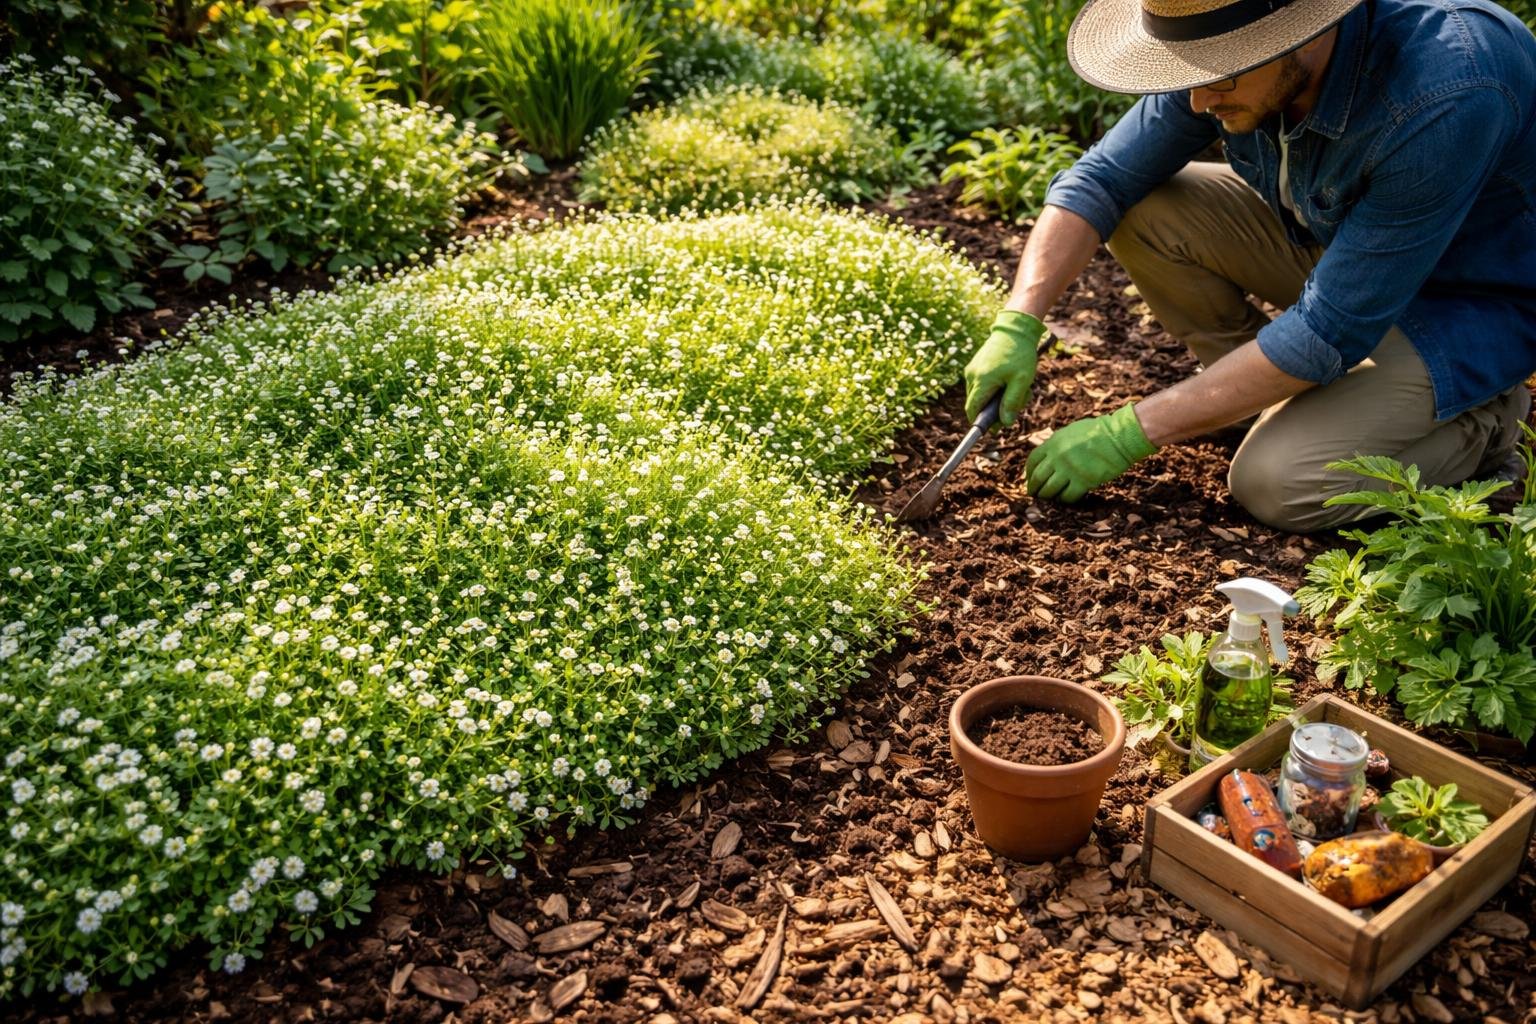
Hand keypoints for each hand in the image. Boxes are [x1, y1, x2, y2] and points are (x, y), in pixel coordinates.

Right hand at [964, 311, 1046, 426]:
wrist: (1014, 329)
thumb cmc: (1020, 354)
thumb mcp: (1021, 380)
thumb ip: (1012, 403)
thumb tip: (1005, 422)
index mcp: (982, 381)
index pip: (973, 410)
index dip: (981, 423)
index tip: (995, 427)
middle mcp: (972, 376)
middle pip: (977, 404)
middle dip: (995, 409)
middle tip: (1017, 402)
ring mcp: (972, 370)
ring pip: (980, 394)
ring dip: (995, 397)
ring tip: (1016, 387)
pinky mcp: (975, 365)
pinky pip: (981, 384)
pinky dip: (994, 387)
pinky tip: (1009, 379)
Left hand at [1027, 403, 1156, 502]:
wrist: (1120, 436)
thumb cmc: (1099, 432)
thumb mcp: (1071, 432)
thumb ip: (1057, 444)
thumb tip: (1048, 456)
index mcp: (1053, 442)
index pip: (1032, 460)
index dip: (1028, 472)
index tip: (1029, 479)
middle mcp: (1057, 457)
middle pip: (1038, 478)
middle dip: (1034, 488)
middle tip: (1034, 495)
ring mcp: (1069, 470)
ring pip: (1050, 490)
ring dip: (1047, 497)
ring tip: (1049, 499)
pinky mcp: (1083, 481)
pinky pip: (1068, 496)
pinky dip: (1065, 500)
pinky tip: (1067, 499)